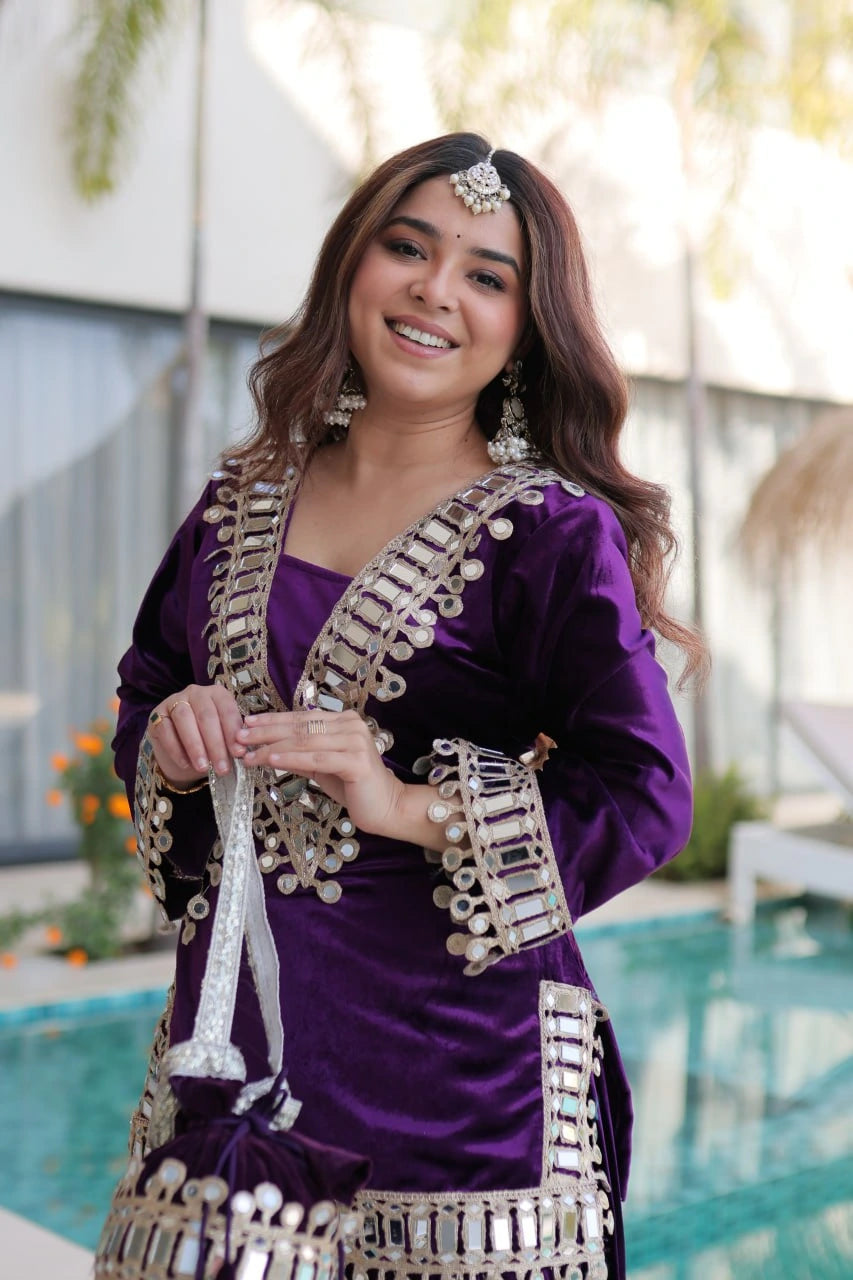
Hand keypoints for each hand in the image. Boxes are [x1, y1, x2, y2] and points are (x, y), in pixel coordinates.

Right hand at [147, 684, 245, 786]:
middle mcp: (196, 693)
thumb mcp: (223, 739)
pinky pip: (165, 730)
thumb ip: (230, 741)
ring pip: (184, 719)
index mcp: (217, 694)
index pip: (227, 709)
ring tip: (203, 767)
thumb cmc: (208, 742)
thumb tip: (241, 750)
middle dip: (215, 744)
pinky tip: (185, 764)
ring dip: (195, 746)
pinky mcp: (156, 716)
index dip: (232, 732)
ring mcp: (174, 701)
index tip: (239, 753)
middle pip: (206, 715)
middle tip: (222, 767)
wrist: (181, 752)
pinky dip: (176, 749)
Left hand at [237, 709, 409, 838]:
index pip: (300, 718)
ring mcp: (354, 741)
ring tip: (248, 753)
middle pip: (299, 726)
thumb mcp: (321, 767)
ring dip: (272, 747)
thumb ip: (299, 755)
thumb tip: (267, 750)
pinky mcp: (355, 761)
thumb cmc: (355, 787)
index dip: (272, 720)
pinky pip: (316, 759)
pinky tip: (272, 759)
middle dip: (265, 732)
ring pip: (304, 741)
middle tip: (239, 737)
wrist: (387, 807)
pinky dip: (291, 758)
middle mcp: (351, 725)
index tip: (246, 724)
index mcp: (343, 721)